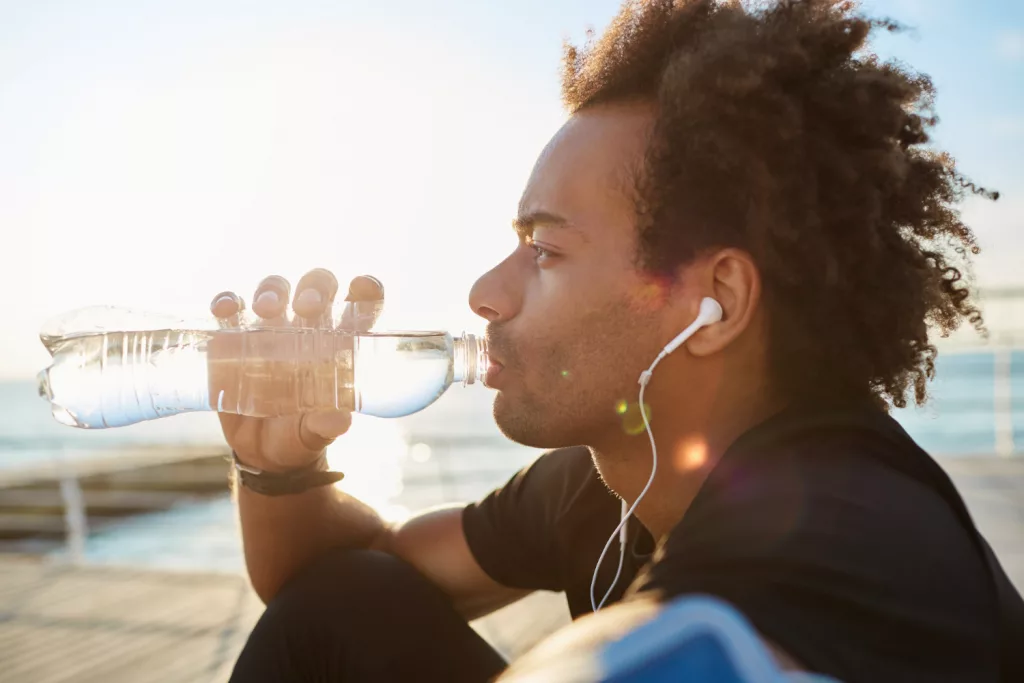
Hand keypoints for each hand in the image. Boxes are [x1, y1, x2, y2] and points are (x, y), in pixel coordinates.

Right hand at [210, 270, 384, 471]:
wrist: (262, 452)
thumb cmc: (301, 436)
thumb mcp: (315, 434)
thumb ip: (326, 426)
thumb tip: (341, 420)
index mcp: (338, 344)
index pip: (359, 305)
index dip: (366, 289)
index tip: (362, 287)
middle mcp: (307, 329)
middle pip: (316, 287)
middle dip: (314, 288)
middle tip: (307, 307)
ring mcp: (270, 330)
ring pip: (274, 289)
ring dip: (272, 290)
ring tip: (267, 310)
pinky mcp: (234, 339)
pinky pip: (231, 310)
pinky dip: (228, 302)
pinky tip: (226, 310)